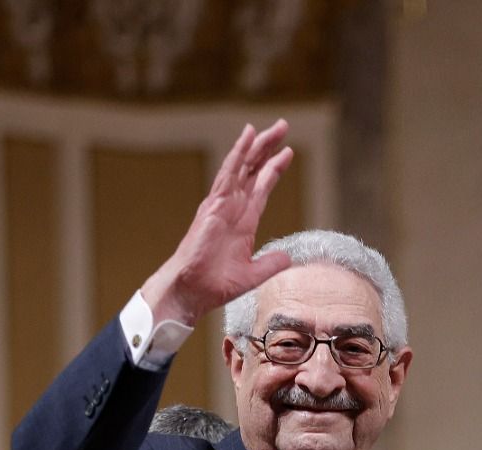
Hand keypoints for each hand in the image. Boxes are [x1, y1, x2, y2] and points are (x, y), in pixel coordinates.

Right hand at [139, 119, 294, 326]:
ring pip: (242, 166)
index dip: (274, 169)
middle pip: (253, 170)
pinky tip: (247, 137)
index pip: (261, 187)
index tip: (287, 152)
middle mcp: (233, 207)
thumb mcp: (253, 274)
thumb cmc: (215, 284)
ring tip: (273, 127)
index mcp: (243, 221)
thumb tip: (288, 257)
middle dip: (268, 148)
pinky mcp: (214, 205)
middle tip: (282, 126)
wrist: (193, 290)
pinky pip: (228, 174)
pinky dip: (238, 154)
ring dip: (257, 145)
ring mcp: (223, 204)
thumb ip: (271, 263)